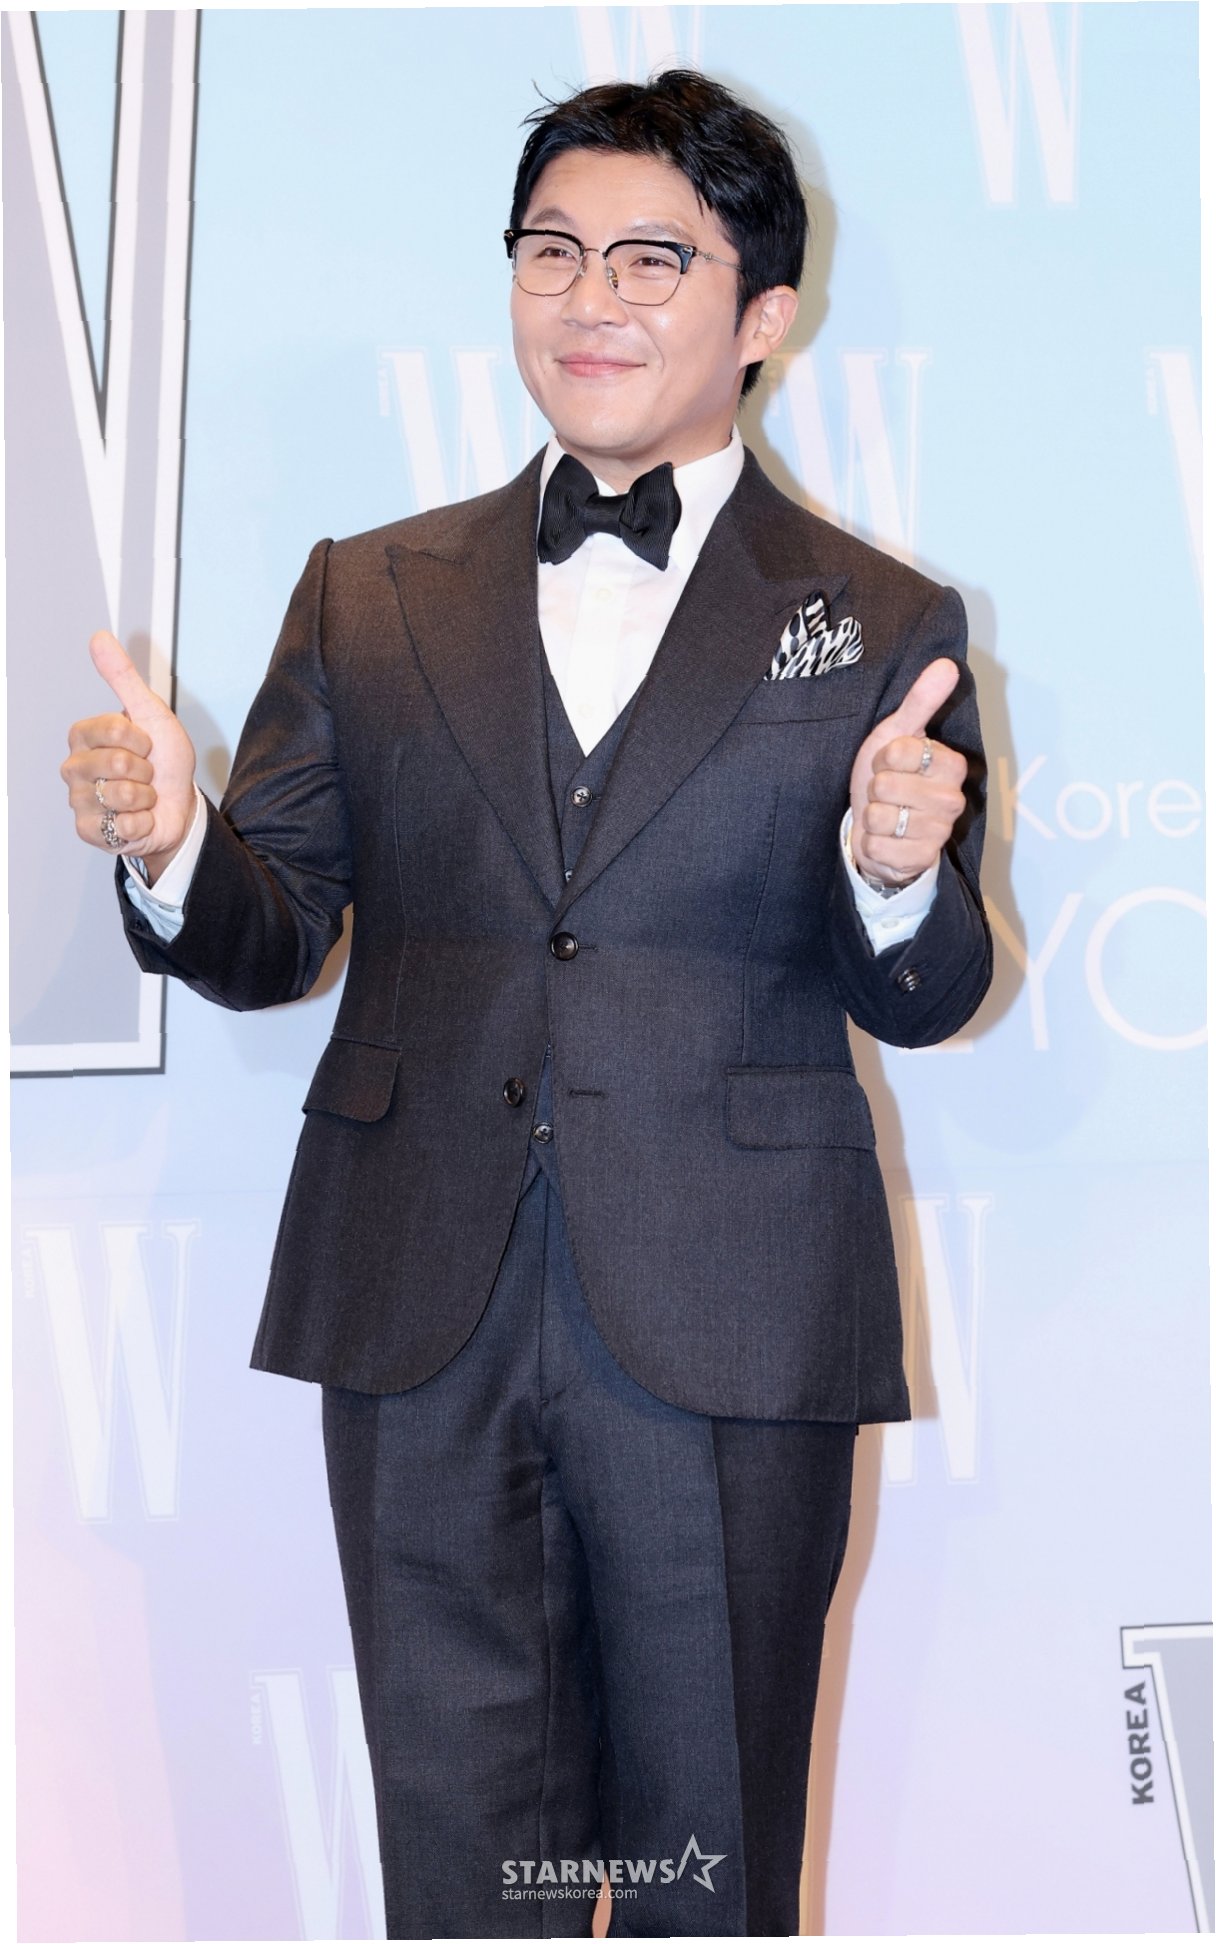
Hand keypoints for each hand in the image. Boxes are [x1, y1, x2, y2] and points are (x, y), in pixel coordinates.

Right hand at [61, 632, 196, 880]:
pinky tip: (138, 819)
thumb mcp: (150, 714)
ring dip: (146, 798)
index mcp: (84, 737)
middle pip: (116, 763)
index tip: (146, 745)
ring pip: (121, 795)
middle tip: (146, 774)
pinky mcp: (88, 831)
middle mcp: (74, 768)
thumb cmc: (164, 761)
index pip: (112, 729)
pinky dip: (142, 822)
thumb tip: (99, 638)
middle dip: (145, 770)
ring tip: (143, 797)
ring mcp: (79, 801)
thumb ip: (122, 678)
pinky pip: (123, 824)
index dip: (140, 738)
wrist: (179, 807)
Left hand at [849, 657, 966, 887]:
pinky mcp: (920, 861)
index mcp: (952, 765)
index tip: (889, 763)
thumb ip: (921, 701)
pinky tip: (884, 839)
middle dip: (875, 789)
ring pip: (881, 817)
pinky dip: (871, 843)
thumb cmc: (888, 777)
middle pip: (888, 785)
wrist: (878, 829)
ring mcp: (938, 833)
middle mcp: (952, 800)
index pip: (900, 751)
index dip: (884, 756)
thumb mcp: (896, 734)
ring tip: (885, 814)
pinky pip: (878, 846)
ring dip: (872, 817)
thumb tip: (947, 664)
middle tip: (885, 792)